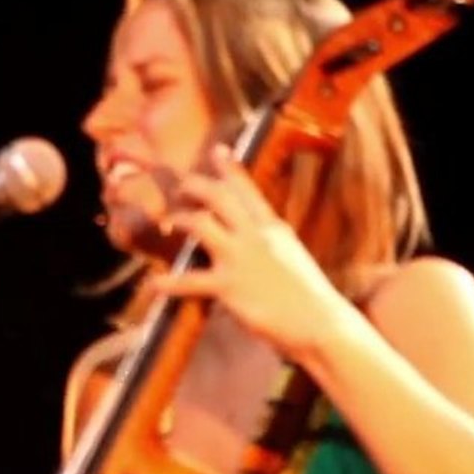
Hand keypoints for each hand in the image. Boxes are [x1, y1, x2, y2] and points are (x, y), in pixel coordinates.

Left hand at [147, 143, 353, 358]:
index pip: (248, 189)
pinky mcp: (229, 286)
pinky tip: (153, 284)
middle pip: (218, 196)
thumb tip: (257, 238)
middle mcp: (255, 235)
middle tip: (180, 189)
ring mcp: (240, 258)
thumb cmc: (308, 296)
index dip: (229, 168)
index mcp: (273, 228)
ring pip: (200, 223)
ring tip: (167, 224)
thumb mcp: (292, 256)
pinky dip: (167, 282)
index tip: (216, 150)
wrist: (320, 322)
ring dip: (179, 219)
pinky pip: (189, 280)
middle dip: (194, 186)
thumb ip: (271, 243)